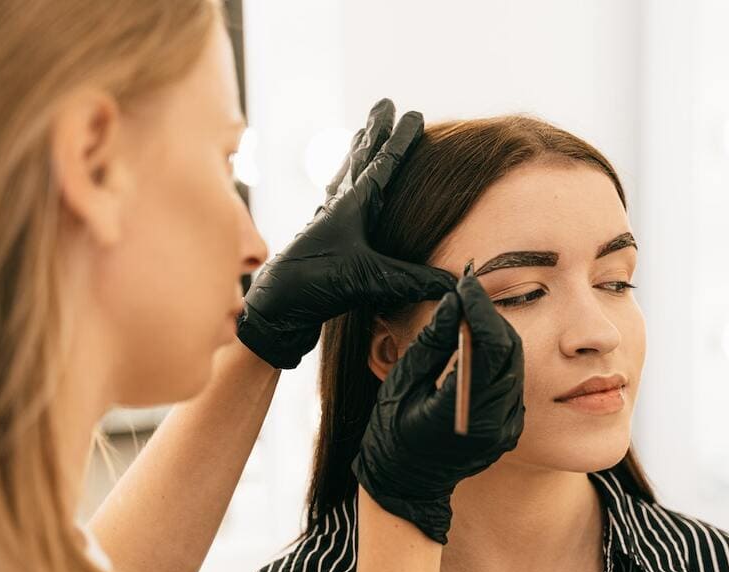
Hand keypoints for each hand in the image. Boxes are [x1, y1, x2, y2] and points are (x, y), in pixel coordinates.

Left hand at [236, 99, 455, 368]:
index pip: (383, 164)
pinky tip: (337, 193)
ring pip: (344, 177)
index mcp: (352, 205)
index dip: (400, 139)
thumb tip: (455, 283)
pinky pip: (333, 204)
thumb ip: (414, 280)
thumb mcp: (369, 280)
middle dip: (374, 131)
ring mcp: (326, 224)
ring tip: (361, 135)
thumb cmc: (314, 286)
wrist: (273, 311)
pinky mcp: (319, 244)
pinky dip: (340, 190)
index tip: (414, 114)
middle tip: (383, 103)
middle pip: (360, 159)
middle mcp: (337, 207)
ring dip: (356, 154)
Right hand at [352, 272, 525, 543]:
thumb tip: (454, 303)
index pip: (490, 347)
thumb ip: (433, 342)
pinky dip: (497, 356)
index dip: (481, 309)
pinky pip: (511, 381)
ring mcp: (507, 428)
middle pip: (510, 352)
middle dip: (491, 316)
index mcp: (466, 413)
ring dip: (496, 333)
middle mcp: (495, 422)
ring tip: (469, 312)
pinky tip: (476, 343)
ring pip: (515, 364)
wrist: (406, 484)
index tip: (466, 283)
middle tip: (467, 292)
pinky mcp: (510, 428)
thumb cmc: (391, 435)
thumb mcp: (403, 383)